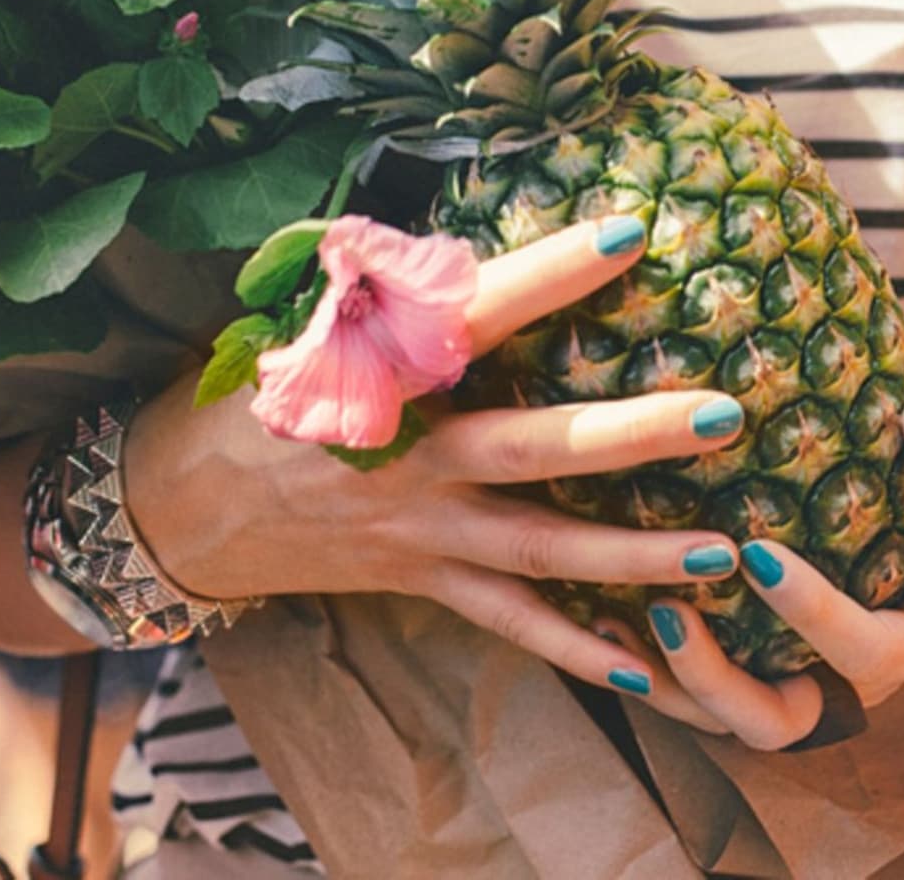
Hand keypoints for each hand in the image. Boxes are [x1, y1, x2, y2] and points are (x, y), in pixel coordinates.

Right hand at [124, 217, 752, 696]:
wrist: (176, 506)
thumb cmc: (258, 391)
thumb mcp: (307, 322)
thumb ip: (399, 288)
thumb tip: (490, 236)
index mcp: (380, 374)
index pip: (475, 313)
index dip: (549, 275)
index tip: (631, 234)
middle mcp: (407, 458)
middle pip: (533, 446)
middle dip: (632, 435)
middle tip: (725, 413)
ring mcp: (420, 530)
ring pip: (542, 548)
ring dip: (636, 556)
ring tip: (726, 553)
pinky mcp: (423, 580)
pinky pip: (510, 622)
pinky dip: (576, 648)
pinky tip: (650, 669)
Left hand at [597, 396, 903, 748]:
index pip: (866, 653)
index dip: (811, 616)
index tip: (756, 554)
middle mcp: (862, 683)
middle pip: (783, 721)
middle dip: (716, 680)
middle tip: (667, 608)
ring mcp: (812, 681)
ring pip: (728, 718)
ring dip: (670, 681)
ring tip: (616, 612)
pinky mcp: (771, 666)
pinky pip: (706, 689)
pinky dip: (656, 663)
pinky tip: (604, 606)